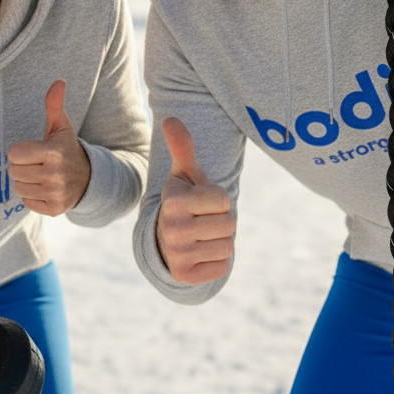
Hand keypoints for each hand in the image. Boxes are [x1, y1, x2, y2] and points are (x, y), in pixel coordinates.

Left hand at [7, 80, 90, 215]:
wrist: (88, 178)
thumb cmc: (66, 148)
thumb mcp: (61, 127)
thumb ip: (54, 104)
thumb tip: (59, 81)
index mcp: (54, 152)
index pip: (14, 154)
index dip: (21, 151)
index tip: (34, 150)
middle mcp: (55, 175)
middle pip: (14, 172)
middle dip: (22, 166)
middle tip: (38, 163)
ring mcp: (56, 194)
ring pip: (18, 188)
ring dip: (26, 181)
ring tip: (41, 175)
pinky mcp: (54, 209)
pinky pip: (26, 202)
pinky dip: (32, 195)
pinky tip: (45, 188)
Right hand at [156, 117, 234, 284]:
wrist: (165, 239)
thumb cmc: (184, 201)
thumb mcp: (184, 174)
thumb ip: (182, 147)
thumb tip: (170, 119)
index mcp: (174, 201)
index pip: (223, 200)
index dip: (219, 200)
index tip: (203, 202)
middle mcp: (172, 229)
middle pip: (228, 224)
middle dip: (222, 221)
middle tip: (203, 221)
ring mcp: (177, 254)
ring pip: (228, 246)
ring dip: (220, 240)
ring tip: (203, 236)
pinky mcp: (185, 275)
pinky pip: (223, 266)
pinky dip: (217, 260)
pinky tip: (200, 253)